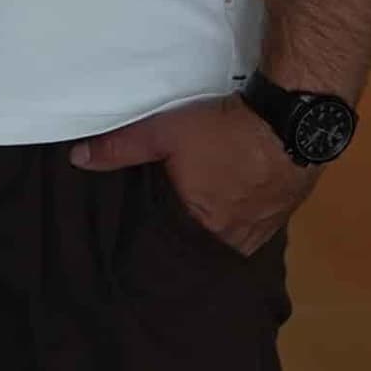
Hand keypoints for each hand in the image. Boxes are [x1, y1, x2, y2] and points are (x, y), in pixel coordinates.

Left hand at [72, 94, 315, 253]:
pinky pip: (251, 229)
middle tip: (158, 236)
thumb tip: (77, 159)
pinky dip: (235, 222)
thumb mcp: (164, 133)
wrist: (294, 120)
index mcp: (203, 229)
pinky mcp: (281, 216)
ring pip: (227, 240)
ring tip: (189, 225)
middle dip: (180, 242)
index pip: (169, 250)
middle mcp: (234, 241)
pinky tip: (225, 211)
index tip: (132, 248)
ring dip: (210, 232)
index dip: (151, 245)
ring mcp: (263, 231)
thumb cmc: (226, 131)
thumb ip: (120, 147)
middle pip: (199, 248)